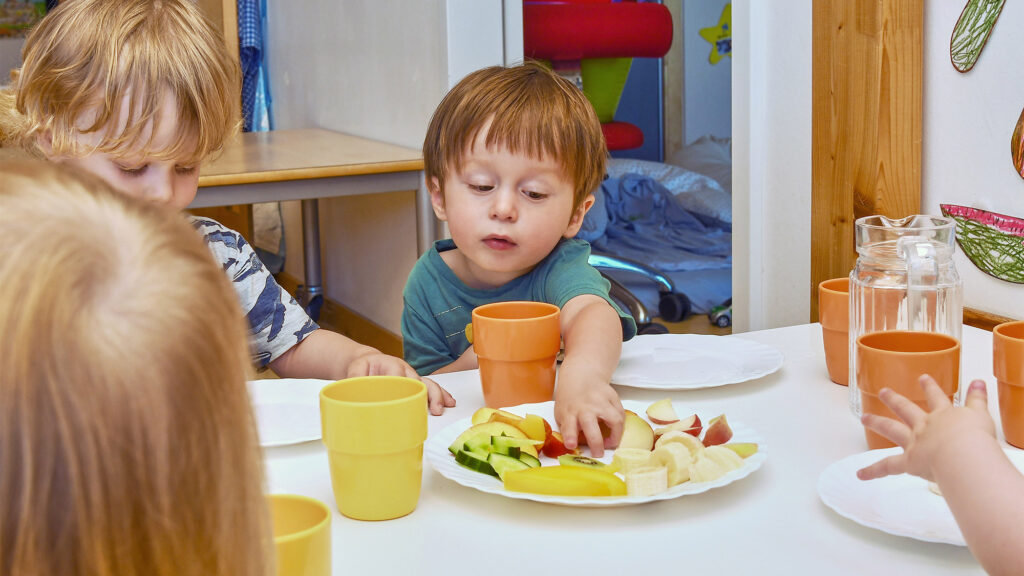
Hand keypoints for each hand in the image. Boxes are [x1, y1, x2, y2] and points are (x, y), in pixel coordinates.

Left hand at [347, 352, 455, 414]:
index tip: (405, 401)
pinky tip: (449, 403)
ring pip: (429, 384)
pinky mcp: (414, 385)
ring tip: (442, 409)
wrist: (368, 362)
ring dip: (438, 396)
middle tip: (434, 409)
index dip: (404, 387)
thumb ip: (355, 378)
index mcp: (390, 364)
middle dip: (429, 394)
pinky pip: (430, 388)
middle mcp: (405, 370)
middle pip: (419, 380)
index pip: (399, 375)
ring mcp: (411, 377)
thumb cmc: (363, 367)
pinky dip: (441, 395)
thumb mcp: (355, 369)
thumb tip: (353, 390)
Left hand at [553, 376, 622, 458]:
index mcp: (570, 411)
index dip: (570, 436)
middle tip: (598, 454)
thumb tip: (577, 448)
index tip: (571, 445)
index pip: (568, 425)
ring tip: (611, 443)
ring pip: (615, 419)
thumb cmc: (571, 400)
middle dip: (596, 442)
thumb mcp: (562, 413)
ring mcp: (601, 401)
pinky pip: (622, 414)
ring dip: (616, 435)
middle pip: (592, 425)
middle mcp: (586, 406)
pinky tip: (615, 431)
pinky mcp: (614, 397)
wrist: (581, 376)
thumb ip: (568, 429)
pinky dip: (620, 426)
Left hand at [857, 375, 994, 481]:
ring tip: (864, 418)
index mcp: (944, 415)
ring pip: (891, 429)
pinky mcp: (909, 462)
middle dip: (894, 400)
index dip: (930, 387)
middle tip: (883, 392)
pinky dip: (873, 471)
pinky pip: (887, 467)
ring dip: (877, 422)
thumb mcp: (980, 415)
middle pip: (906, 409)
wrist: (963, 455)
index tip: (922, 378)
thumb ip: (978, 399)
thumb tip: (979, 381)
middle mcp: (925, 426)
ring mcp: (914, 443)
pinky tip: (860, 474)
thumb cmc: (975, 438)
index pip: (936, 398)